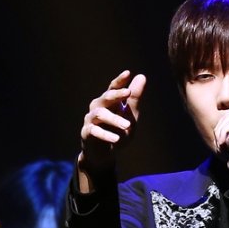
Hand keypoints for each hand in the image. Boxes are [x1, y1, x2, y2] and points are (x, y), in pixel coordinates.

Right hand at [78, 69, 146, 190]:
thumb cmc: (117, 132)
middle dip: (117, 94)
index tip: (128, 73)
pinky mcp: (86, 133)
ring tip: (128, 126)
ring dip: (114, 119)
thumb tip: (142, 76)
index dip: (119, 81)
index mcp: (109, 103)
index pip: (113, 88)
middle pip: (105, 97)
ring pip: (100, 114)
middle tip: (128, 92)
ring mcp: (91, 119)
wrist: (104, 154)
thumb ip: (135, 99)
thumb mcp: (130, 117)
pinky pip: (94, 131)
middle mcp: (98, 107)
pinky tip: (116, 138)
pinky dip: (105, 135)